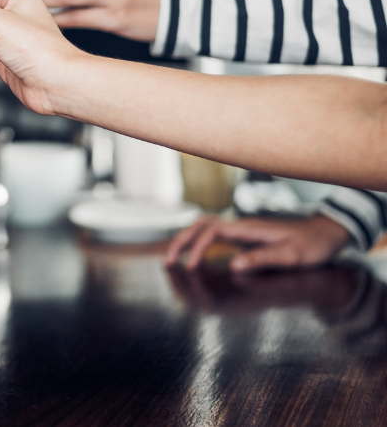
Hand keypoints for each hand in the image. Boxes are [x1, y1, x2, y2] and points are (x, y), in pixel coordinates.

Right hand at [165, 214, 353, 272]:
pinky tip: (194, 255)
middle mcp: (240, 225)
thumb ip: (263, 258)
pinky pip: (213, 235)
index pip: (211, 231)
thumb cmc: (311, 246)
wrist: (326, 233)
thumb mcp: (292, 256)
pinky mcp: (243, 236)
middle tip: (167, 262)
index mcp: (248, 228)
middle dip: (181, 241)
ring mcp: (241, 229)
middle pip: (200, 225)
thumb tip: (234, 265)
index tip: (190, 267)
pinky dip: (197, 242)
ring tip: (173, 258)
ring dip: (186, 240)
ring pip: (204, 227)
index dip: (197, 248)